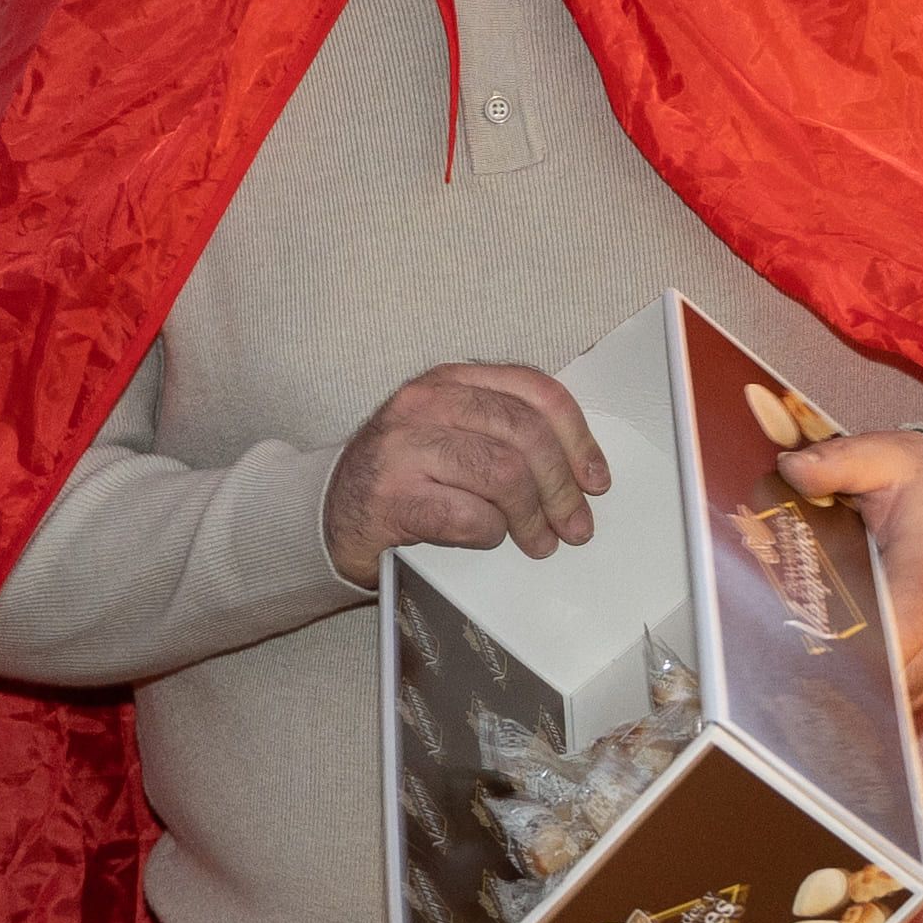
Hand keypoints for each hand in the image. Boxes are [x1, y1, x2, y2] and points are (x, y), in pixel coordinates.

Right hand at [321, 364, 606, 585]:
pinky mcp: (392, 497)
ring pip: (504, 474)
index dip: (577, 437)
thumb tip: (579, 471)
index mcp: (449, 381)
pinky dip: (490, 534)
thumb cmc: (401, 479)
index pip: (534, 391)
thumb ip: (504, 434)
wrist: (327, 515)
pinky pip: (469, 516)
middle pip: (526, 434)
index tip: (595, 478)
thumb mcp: (451, 435)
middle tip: (575, 525)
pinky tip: (487, 539)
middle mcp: (425, 404)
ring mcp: (404, 448)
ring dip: (532, 516)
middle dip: (562, 486)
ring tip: (539, 541)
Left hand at [781, 431, 922, 706]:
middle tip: (796, 687)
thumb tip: (791, 469)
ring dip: (870, 700)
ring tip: (816, 697)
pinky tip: (850, 694)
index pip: (901, 632)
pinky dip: (890, 698)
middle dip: (852, 687)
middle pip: (902, 678)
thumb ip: (839, 463)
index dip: (859, 658)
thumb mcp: (888, 457)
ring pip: (913, 696)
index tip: (810, 662)